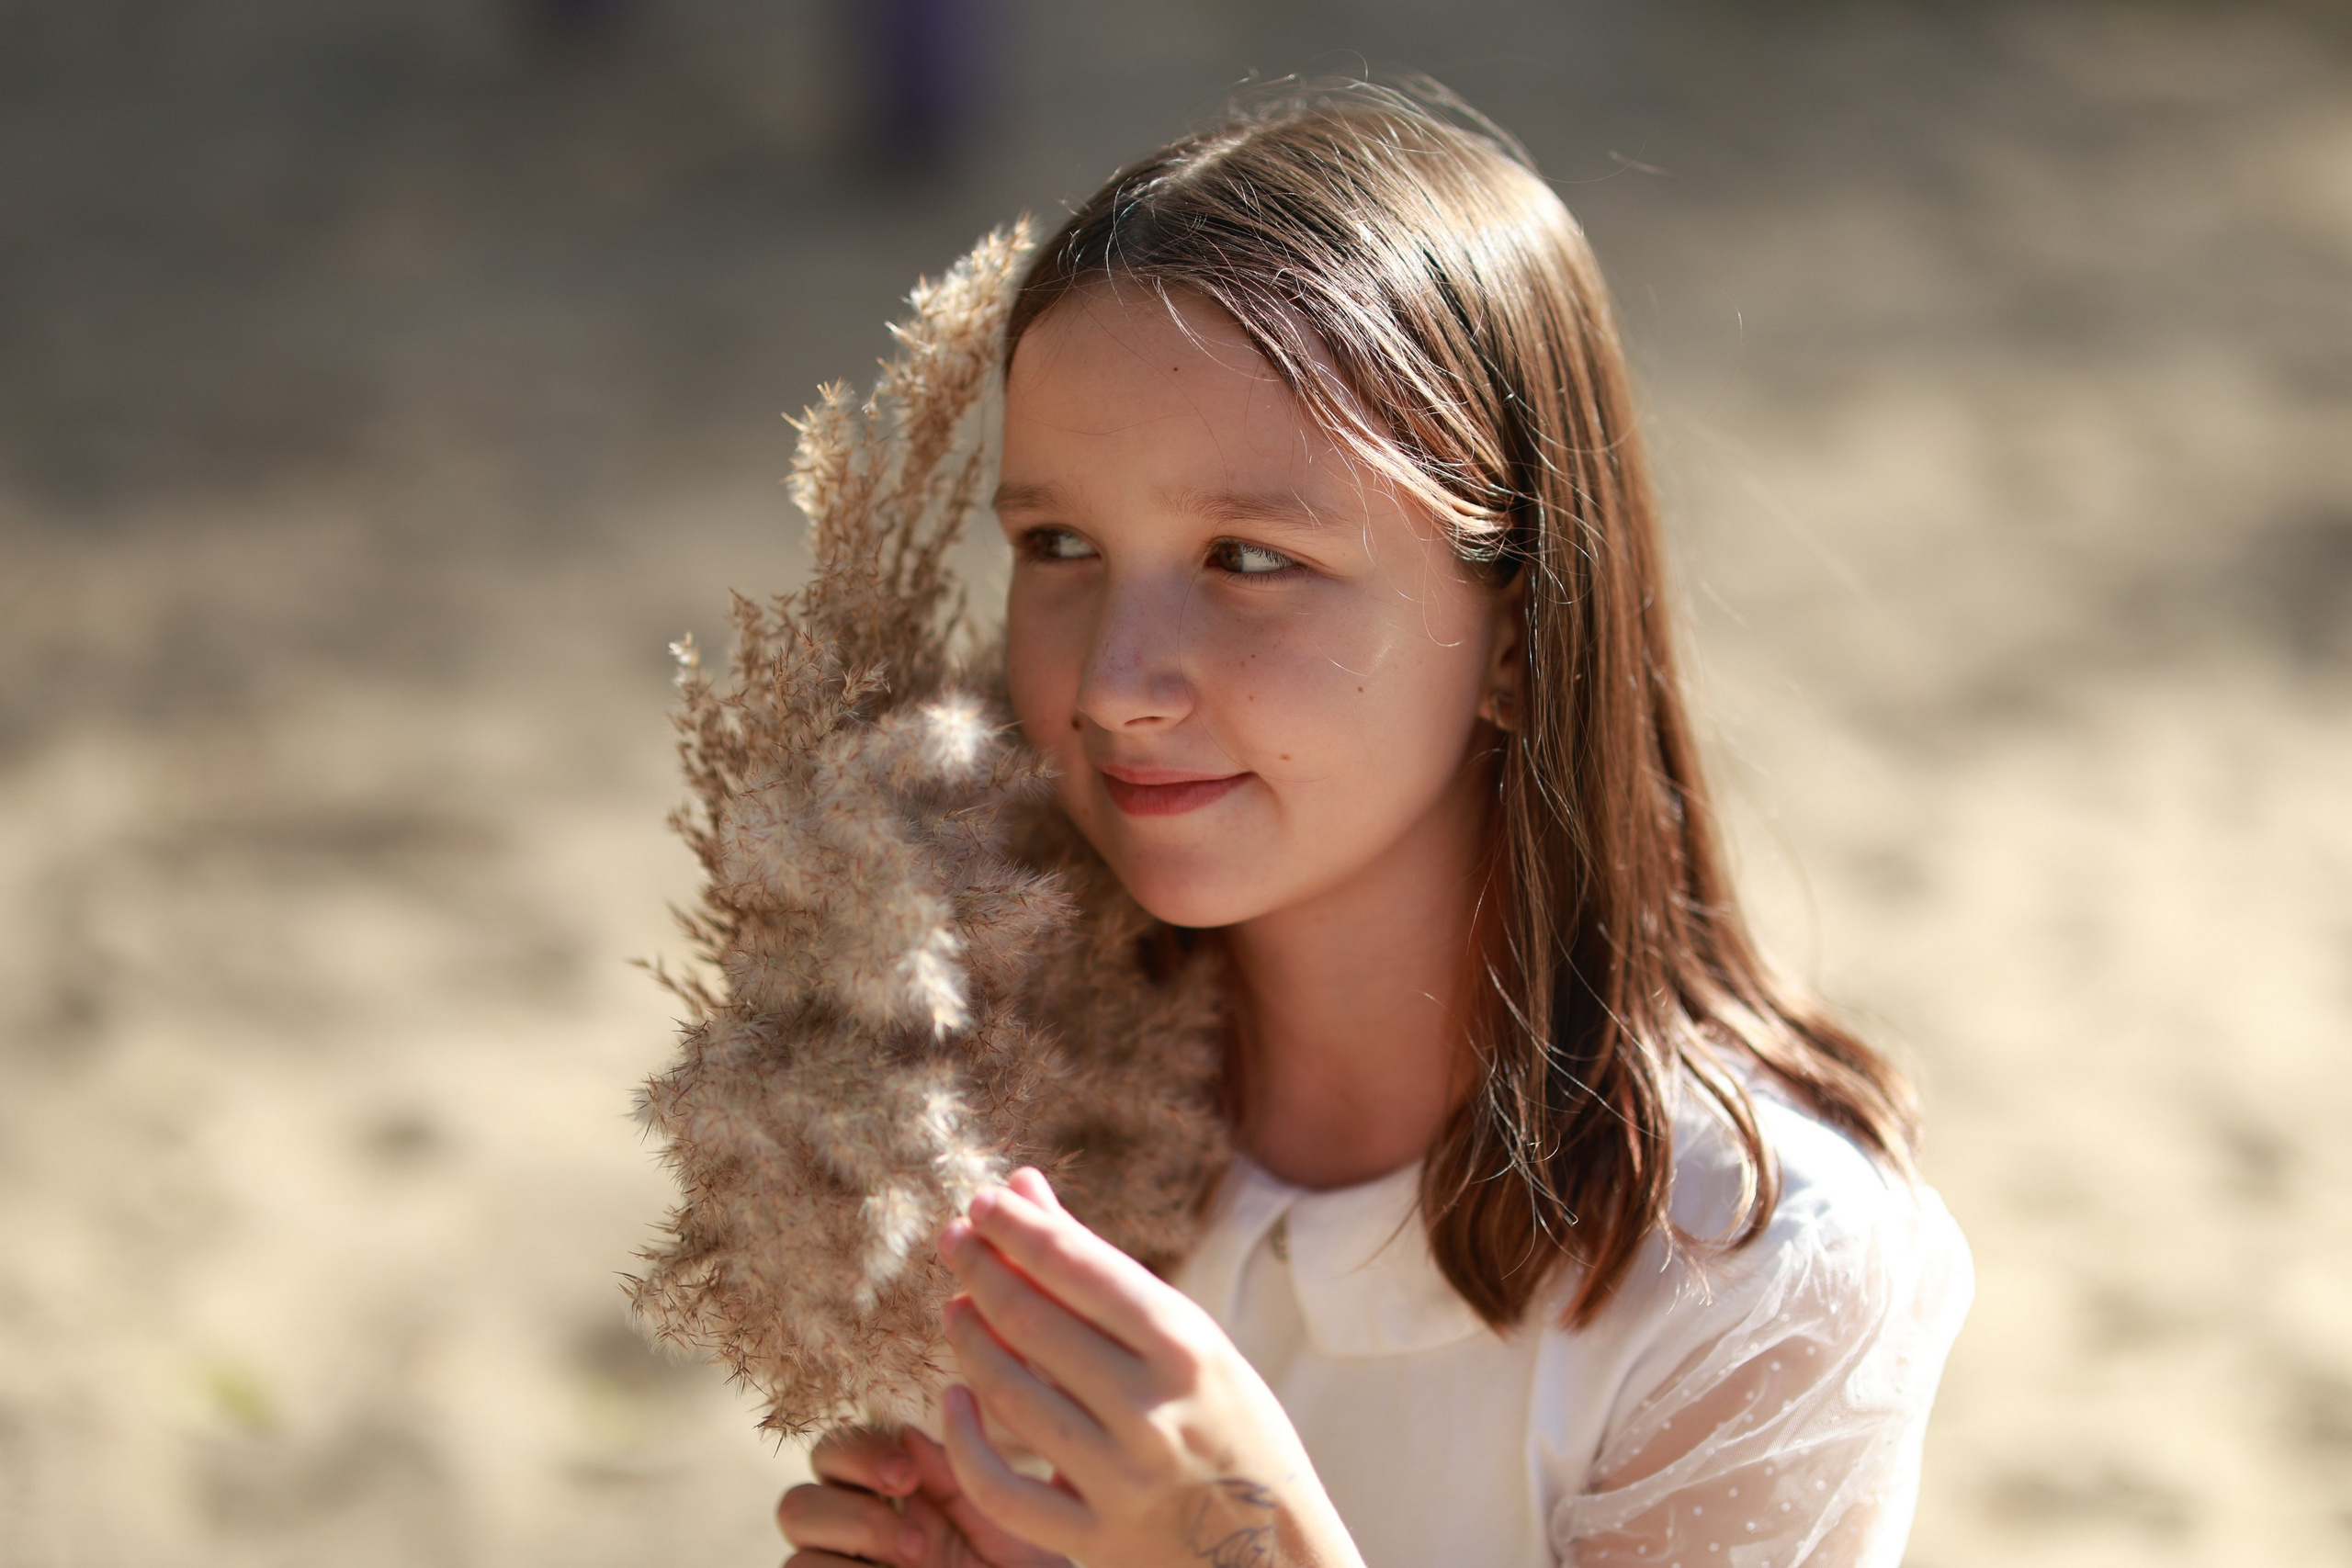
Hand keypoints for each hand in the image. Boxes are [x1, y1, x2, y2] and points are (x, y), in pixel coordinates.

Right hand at [777, 1424, 1069, 1567]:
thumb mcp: (1001, 1526)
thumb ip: (955, 1478)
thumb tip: (907, 1432)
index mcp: (888, 1496)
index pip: (837, 1451)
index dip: (859, 1453)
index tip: (906, 1477)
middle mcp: (851, 1536)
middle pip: (798, 1503)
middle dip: (853, 1515)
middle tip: (918, 1544)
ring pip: (797, 1554)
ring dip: (856, 1553)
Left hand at [935, 1169, 1365, 1567]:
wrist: (1279, 1555)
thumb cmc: (1231, 1426)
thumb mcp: (1191, 1343)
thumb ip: (1102, 1272)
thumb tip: (1025, 1187)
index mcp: (1187, 1348)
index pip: (1078, 1266)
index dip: (1018, 1227)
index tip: (984, 1199)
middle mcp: (1152, 1410)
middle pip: (1032, 1322)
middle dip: (980, 1267)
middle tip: (955, 1237)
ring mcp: (1120, 1480)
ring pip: (1007, 1395)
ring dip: (968, 1339)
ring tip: (957, 1306)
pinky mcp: (1095, 1539)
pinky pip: (999, 1489)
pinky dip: (963, 1441)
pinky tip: (954, 1399)